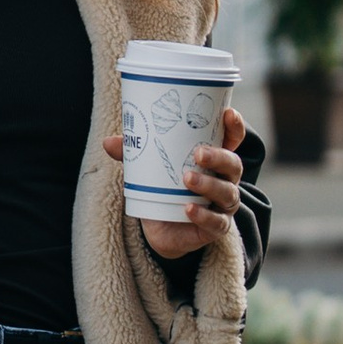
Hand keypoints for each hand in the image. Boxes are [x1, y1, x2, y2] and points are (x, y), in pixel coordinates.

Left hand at [105, 102, 247, 258]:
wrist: (163, 230)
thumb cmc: (163, 188)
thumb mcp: (149, 168)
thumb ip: (133, 154)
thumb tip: (108, 142)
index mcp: (213, 159)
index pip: (232, 139)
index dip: (234, 126)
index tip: (227, 113)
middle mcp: (225, 179)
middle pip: (233, 164)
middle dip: (218, 156)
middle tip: (198, 153)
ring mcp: (223, 204)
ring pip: (226, 192)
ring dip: (208, 184)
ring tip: (187, 178)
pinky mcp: (216, 226)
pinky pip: (216, 222)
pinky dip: (203, 215)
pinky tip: (189, 209)